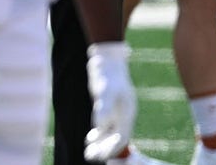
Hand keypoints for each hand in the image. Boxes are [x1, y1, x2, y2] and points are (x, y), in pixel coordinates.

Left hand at [84, 42, 135, 160]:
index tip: (103, 157)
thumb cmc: (107, 74)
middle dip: (105, 149)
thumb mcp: (105, 91)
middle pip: (115, 137)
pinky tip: (89, 139)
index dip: (112, 148)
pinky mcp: (107, 106)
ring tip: (88, 154)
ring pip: (108, 132)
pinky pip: (104, 125)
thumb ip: (104, 108)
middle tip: (91, 159)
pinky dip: (97, 133)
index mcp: (127, 113)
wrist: (106, 60)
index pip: (122, 137)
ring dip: (99, 143)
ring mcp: (116, 111)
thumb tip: (100, 125)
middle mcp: (123, 114)